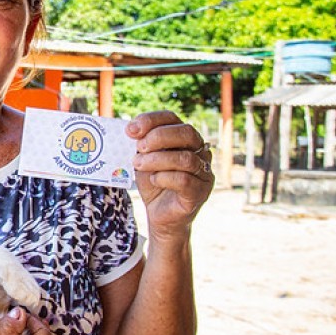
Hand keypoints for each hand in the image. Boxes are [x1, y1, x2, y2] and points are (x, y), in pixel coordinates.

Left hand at [126, 111, 213, 238]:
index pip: (172, 118)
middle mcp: (199, 151)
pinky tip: (153, 180)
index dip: (152, 120)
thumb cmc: (154, 184)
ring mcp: (204, 171)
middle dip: (158, 137)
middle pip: (186, 132)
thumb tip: (132, 130)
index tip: (131, 130)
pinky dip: (164, 178)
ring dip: (157, 159)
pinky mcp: (201, 191)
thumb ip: (142, 145)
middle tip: (139, 147)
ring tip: (139, 164)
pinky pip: (184, 180)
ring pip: (185, 158)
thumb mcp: (144, 160)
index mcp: (184, 138)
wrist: (161, 216)